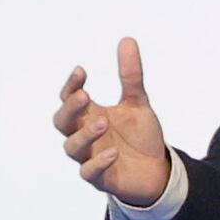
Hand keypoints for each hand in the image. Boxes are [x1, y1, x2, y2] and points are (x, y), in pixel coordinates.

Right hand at [57, 39, 170, 206]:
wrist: (156, 170)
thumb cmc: (139, 136)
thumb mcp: (138, 103)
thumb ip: (131, 76)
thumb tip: (127, 39)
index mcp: (89, 116)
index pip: (69, 98)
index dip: (71, 85)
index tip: (82, 70)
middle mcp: (85, 135)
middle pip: (62, 122)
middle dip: (70, 108)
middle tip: (85, 95)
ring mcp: (90, 158)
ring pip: (71, 148)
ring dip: (84, 135)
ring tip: (102, 121)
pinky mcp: (101, 179)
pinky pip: (90, 173)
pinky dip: (99, 163)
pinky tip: (113, 153)